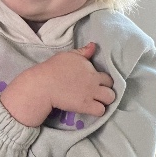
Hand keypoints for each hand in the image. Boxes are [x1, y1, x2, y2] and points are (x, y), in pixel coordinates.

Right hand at [0, 42, 114, 126]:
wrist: (44, 84)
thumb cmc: (53, 68)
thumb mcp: (68, 56)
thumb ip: (83, 52)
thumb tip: (93, 45)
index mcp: (90, 69)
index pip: (107, 76)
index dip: (103, 81)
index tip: (95, 84)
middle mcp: (93, 81)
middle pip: (111, 88)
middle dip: (105, 91)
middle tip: (96, 94)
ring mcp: (91, 94)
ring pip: (110, 99)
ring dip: (104, 101)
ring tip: (95, 102)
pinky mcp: (85, 106)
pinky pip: (101, 111)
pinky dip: (97, 110)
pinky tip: (90, 109)